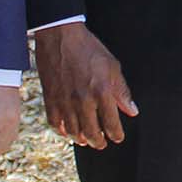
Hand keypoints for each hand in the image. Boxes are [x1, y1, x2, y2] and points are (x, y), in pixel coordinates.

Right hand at [33, 23, 137, 147]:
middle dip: (99, 142)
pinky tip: (68, 132)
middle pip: (91, 132)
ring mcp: (65, 101)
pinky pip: (55, 122)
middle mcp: (83, 100)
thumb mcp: (112, 66)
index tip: (118, 137)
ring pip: (73, 131)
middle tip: (102, 144)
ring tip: (86, 140)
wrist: (60, 36)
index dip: (116, 134)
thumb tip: (132, 110)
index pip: (111, 123)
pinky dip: (62, 130)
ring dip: (81, 139)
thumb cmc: (89, 49)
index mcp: (101, 91)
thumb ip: (122, 91)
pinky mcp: (50, 98)